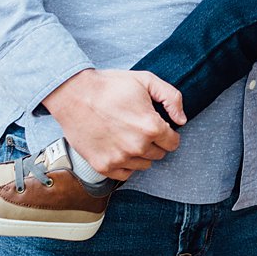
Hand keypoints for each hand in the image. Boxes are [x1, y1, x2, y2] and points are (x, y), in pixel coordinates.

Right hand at [42, 68, 185, 179]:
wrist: (75, 95)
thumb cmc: (111, 86)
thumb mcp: (147, 81)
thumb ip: (172, 98)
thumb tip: (182, 120)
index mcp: (151, 127)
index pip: (173, 143)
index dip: (169, 133)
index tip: (159, 127)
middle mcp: (137, 146)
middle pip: (159, 154)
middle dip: (154, 142)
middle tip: (139, 127)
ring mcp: (119, 158)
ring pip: (143, 165)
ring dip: (140, 153)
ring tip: (127, 135)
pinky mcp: (102, 166)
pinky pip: (124, 174)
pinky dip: (125, 164)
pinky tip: (119, 148)